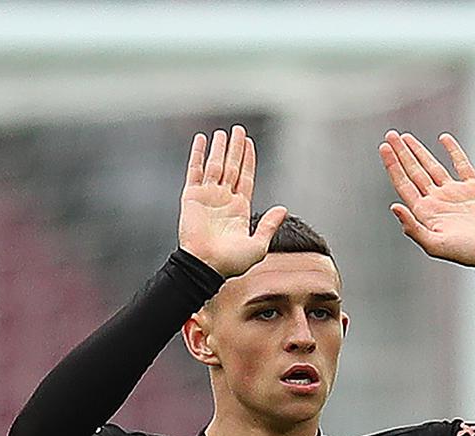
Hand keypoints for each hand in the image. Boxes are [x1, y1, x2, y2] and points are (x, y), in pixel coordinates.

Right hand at [178, 125, 286, 277]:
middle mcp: (224, 199)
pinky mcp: (191, 197)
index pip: (245, 177)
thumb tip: (283, 208)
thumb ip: (269, 224)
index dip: (248, 160)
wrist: (207, 267)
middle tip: (239, 130)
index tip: (250, 143)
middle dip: (236, 149)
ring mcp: (208, 197)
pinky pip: (195, 171)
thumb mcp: (259, 245)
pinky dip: (198, 155)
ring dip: (219, 148)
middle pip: (232, 167)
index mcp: (240, 209)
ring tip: (224, 132)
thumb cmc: (232, 262)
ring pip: (215, 165)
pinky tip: (202, 140)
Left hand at [379, 131, 474, 270]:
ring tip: (405, 137)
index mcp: (426, 212)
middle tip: (390, 135)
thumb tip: (394, 207)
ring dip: (419, 151)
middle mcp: (437, 200)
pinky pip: (461, 164)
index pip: (404, 184)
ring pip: (432, 166)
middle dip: (402, 153)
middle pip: (414, 172)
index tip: (384, 148)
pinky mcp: (474, 188)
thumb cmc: (467, 252)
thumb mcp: (436, 245)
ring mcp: (455, 193)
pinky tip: (443, 139)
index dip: (392, 166)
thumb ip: (413, 228)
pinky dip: (453, 151)